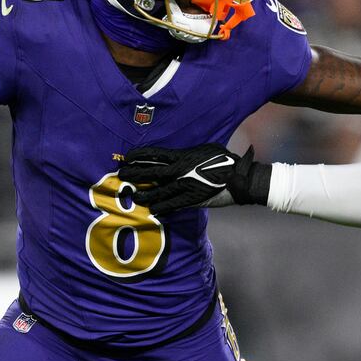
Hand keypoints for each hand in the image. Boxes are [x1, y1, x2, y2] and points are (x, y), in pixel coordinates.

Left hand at [119, 144, 270, 213]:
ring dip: (144, 195)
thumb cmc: (222, 160)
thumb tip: (175, 156)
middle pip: (151, 173)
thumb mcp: (203, 149)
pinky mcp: (191, 200)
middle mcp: (180, 171)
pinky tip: (153, 210)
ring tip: (134, 197)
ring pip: (158, 192)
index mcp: (182, 156)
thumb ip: (187, 153)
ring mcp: (184, 187)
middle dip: (134, 174)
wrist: (238, 178)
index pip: (154, 155)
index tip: (127, 157)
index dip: (139, 156)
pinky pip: (172, 205)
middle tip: (122, 176)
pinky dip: (161, 208)